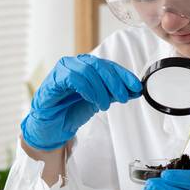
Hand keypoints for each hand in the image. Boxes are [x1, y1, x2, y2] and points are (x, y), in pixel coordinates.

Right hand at [21, 55, 140, 150]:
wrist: (53, 126)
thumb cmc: (72, 110)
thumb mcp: (99, 101)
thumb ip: (114, 93)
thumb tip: (135, 90)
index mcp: (87, 66)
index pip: (109, 65)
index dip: (124, 75)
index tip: (136, 86)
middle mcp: (75, 64)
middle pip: (100, 66)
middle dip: (115, 82)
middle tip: (123, 97)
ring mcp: (63, 69)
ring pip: (88, 71)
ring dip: (101, 89)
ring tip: (104, 105)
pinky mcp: (54, 79)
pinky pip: (73, 78)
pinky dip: (87, 89)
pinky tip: (92, 100)